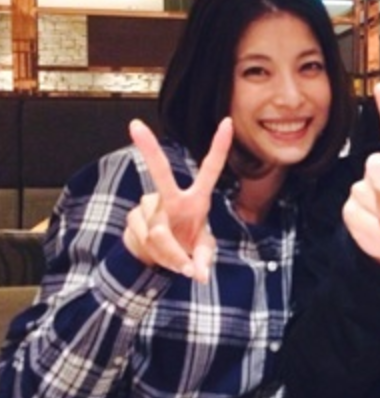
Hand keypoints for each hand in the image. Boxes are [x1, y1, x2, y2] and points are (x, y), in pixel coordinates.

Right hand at [124, 118, 232, 282]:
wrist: (159, 260)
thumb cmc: (188, 248)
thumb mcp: (202, 254)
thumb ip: (203, 262)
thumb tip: (199, 274)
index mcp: (196, 199)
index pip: (210, 169)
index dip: (220, 146)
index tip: (228, 122)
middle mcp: (171, 197)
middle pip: (159, 172)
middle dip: (148, 149)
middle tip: (134, 125)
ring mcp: (149, 206)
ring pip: (157, 231)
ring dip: (168, 253)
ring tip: (173, 257)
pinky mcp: (133, 218)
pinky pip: (144, 239)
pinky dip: (155, 255)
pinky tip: (155, 254)